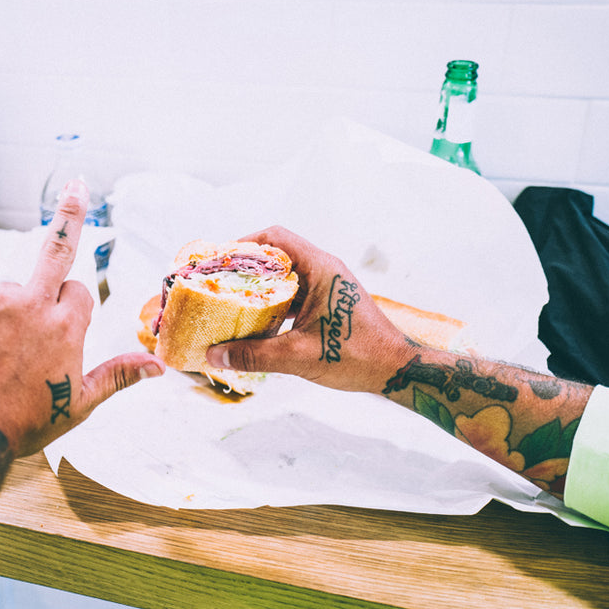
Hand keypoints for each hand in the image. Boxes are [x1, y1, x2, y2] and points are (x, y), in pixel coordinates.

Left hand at [0, 180, 163, 456]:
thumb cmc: (24, 422)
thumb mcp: (80, 404)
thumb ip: (118, 375)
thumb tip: (160, 366)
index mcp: (67, 326)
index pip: (78, 292)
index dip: (71, 309)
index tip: (59, 330)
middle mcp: (33, 303)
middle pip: (56, 248)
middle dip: (71, 214)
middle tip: (78, 184)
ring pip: (8, 290)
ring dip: (5, 311)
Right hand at [205, 226, 411, 393]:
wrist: (394, 369)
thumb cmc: (357, 356)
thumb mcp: (298, 356)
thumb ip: (253, 355)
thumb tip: (214, 356)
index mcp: (320, 268)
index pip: (275, 239)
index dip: (243, 245)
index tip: (219, 261)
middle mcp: (324, 270)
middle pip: (277, 255)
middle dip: (245, 268)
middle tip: (218, 283)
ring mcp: (328, 286)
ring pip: (285, 277)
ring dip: (259, 288)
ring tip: (230, 302)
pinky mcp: (328, 303)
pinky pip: (294, 294)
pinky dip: (274, 303)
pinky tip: (255, 322)